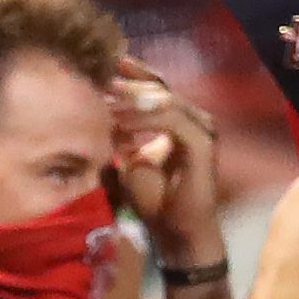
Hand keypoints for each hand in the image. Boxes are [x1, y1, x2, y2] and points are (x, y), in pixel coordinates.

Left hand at [110, 56, 224, 266]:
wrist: (176, 232)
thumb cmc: (154, 200)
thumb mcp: (127, 160)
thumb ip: (117, 135)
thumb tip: (95, 113)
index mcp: (178, 119)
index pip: (153, 86)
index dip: (128, 74)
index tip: (99, 67)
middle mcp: (193, 118)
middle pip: (158, 87)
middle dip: (126, 83)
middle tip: (98, 79)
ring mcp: (202, 129)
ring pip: (164, 100)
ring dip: (131, 99)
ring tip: (103, 99)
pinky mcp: (203, 144)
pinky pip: (171, 121)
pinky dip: (143, 119)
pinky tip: (119, 121)